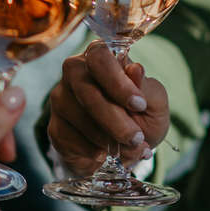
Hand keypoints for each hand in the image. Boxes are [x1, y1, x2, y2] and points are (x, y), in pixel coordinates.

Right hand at [47, 42, 168, 175]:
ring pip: (78, 116)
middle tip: (136, 138)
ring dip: (107, 138)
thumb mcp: (154, 104)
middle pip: (85, 88)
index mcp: (101, 58)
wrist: (124, 152)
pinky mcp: (54, 126)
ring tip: (128, 148)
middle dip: (114, 118)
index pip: (99, 57)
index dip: (117, 81)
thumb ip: (147, 88)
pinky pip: (70, 138)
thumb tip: (136, 70)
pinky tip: (106, 153)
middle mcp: (75, 73)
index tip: (139, 105)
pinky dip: (93, 150)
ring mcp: (61, 99)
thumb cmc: (140, 118)